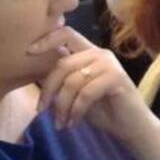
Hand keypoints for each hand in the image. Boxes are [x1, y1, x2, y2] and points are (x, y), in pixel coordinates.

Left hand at [27, 26, 159, 159]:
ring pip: (72, 81)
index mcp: (89, 52)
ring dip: (62, 106)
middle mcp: (99, 54)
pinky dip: (76, 110)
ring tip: (61, 123)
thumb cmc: (103, 109)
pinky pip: (86, 93)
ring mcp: (109, 65)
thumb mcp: (76, 92)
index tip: (28, 52)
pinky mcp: (116, 79)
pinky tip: (73, 122)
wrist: (131, 126)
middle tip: (41, 111)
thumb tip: (33, 73)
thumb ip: (62, 79)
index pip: (65, 34)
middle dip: (48, 89)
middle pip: (63, 63)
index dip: (46, 39)